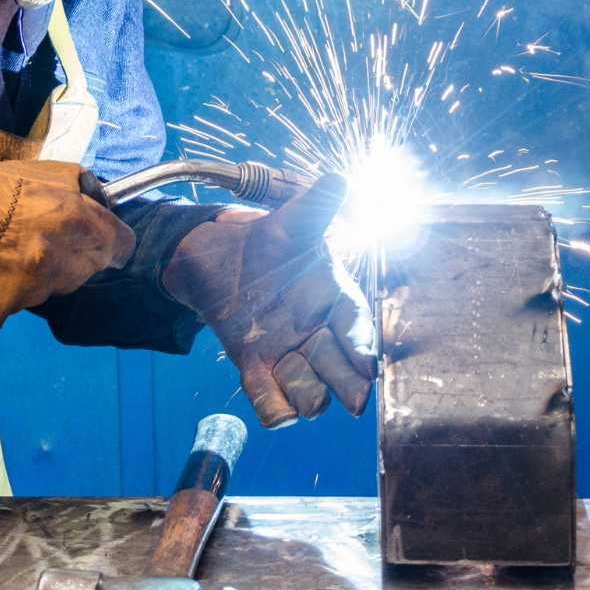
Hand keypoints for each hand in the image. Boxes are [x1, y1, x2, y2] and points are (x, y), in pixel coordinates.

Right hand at [0, 157, 136, 330]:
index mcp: (76, 222)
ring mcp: (33, 292)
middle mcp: (62, 263)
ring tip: (6, 251)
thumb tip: (101, 203)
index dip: (112, 241)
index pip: (122, 247)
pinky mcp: (4, 313)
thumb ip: (81, 188)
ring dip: (40, 275)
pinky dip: (6, 292)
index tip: (102, 238)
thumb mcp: (44, 169)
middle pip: (88, 270)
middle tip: (42, 238)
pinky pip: (15, 304)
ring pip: (51, 288)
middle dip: (75, 256)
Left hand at [162, 175, 374, 427]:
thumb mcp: (290, 224)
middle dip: (348, 384)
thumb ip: (314, 208)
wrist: (222, 260)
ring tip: (296, 379)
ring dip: (306, 392)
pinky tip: (276, 410)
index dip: (362, 346)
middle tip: (353, 399)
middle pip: (342, 371)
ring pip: (311, 393)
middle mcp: (319, 335)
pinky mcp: (257, 371)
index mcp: (335, 300)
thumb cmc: (269, 243)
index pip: (356, 327)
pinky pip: (272, 402)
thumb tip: (338, 179)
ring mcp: (289, 356)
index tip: (367, 364)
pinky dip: (274, 409)